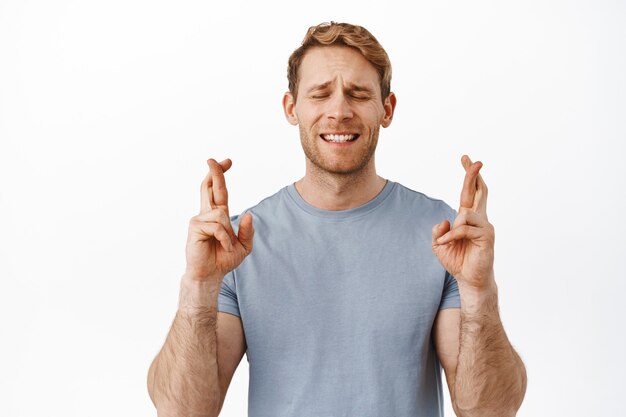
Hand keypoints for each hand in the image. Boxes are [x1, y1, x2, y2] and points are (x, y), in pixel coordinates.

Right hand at [184, 158, 253, 282]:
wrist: (210, 275)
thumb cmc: (224, 259)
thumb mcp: (244, 245)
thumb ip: (247, 231)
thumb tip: (248, 214)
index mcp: (218, 215)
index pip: (218, 191)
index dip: (221, 175)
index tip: (227, 162)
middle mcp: (207, 214)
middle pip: (209, 188)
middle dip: (214, 173)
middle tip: (213, 159)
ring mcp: (199, 220)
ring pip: (222, 214)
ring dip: (229, 233)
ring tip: (226, 246)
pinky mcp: (195, 227)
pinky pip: (217, 226)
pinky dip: (225, 238)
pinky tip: (222, 247)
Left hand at [431, 155, 494, 291]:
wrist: (468, 279)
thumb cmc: (457, 261)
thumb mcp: (438, 244)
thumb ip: (438, 230)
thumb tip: (445, 220)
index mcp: (468, 217)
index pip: (470, 191)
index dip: (469, 175)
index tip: (466, 159)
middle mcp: (479, 218)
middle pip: (479, 191)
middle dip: (474, 175)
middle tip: (475, 160)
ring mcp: (485, 226)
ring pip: (465, 213)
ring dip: (452, 229)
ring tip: (447, 242)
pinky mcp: (487, 236)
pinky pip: (464, 228)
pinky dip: (452, 236)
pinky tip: (447, 244)